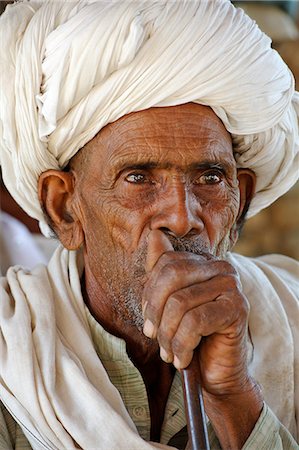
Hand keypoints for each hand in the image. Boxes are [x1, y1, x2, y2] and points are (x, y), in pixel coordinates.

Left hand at [142, 230, 262, 447]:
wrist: (217, 372)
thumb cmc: (191, 337)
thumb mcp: (169, 303)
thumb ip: (162, 271)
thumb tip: (154, 234)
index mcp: (204, 262)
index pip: (166, 262)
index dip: (149, 292)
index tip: (148, 321)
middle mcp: (221, 268)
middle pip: (171, 275)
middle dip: (155, 311)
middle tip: (153, 336)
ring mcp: (232, 286)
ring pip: (180, 303)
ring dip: (167, 335)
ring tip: (168, 352)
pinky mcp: (237, 309)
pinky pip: (195, 322)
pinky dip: (181, 345)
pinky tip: (182, 359)